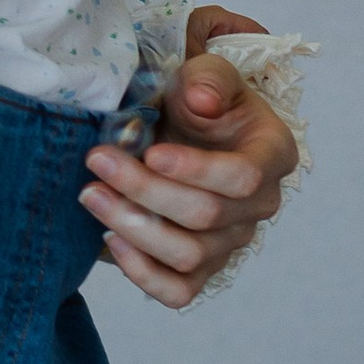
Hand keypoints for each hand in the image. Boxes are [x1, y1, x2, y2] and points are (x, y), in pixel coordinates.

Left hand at [82, 7, 299, 308]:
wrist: (180, 128)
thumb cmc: (197, 98)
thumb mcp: (206, 72)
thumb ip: (209, 77)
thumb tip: (201, 101)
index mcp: (272, 155)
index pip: (243, 177)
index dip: (196, 170)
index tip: (151, 153)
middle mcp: (259, 205)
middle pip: (206, 216)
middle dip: (145, 190)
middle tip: (97, 160)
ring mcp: (231, 242)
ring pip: (188, 255)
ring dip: (133, 227)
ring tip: (91, 194)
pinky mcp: (202, 268)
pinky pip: (178, 291)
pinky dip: (142, 274)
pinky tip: (109, 238)